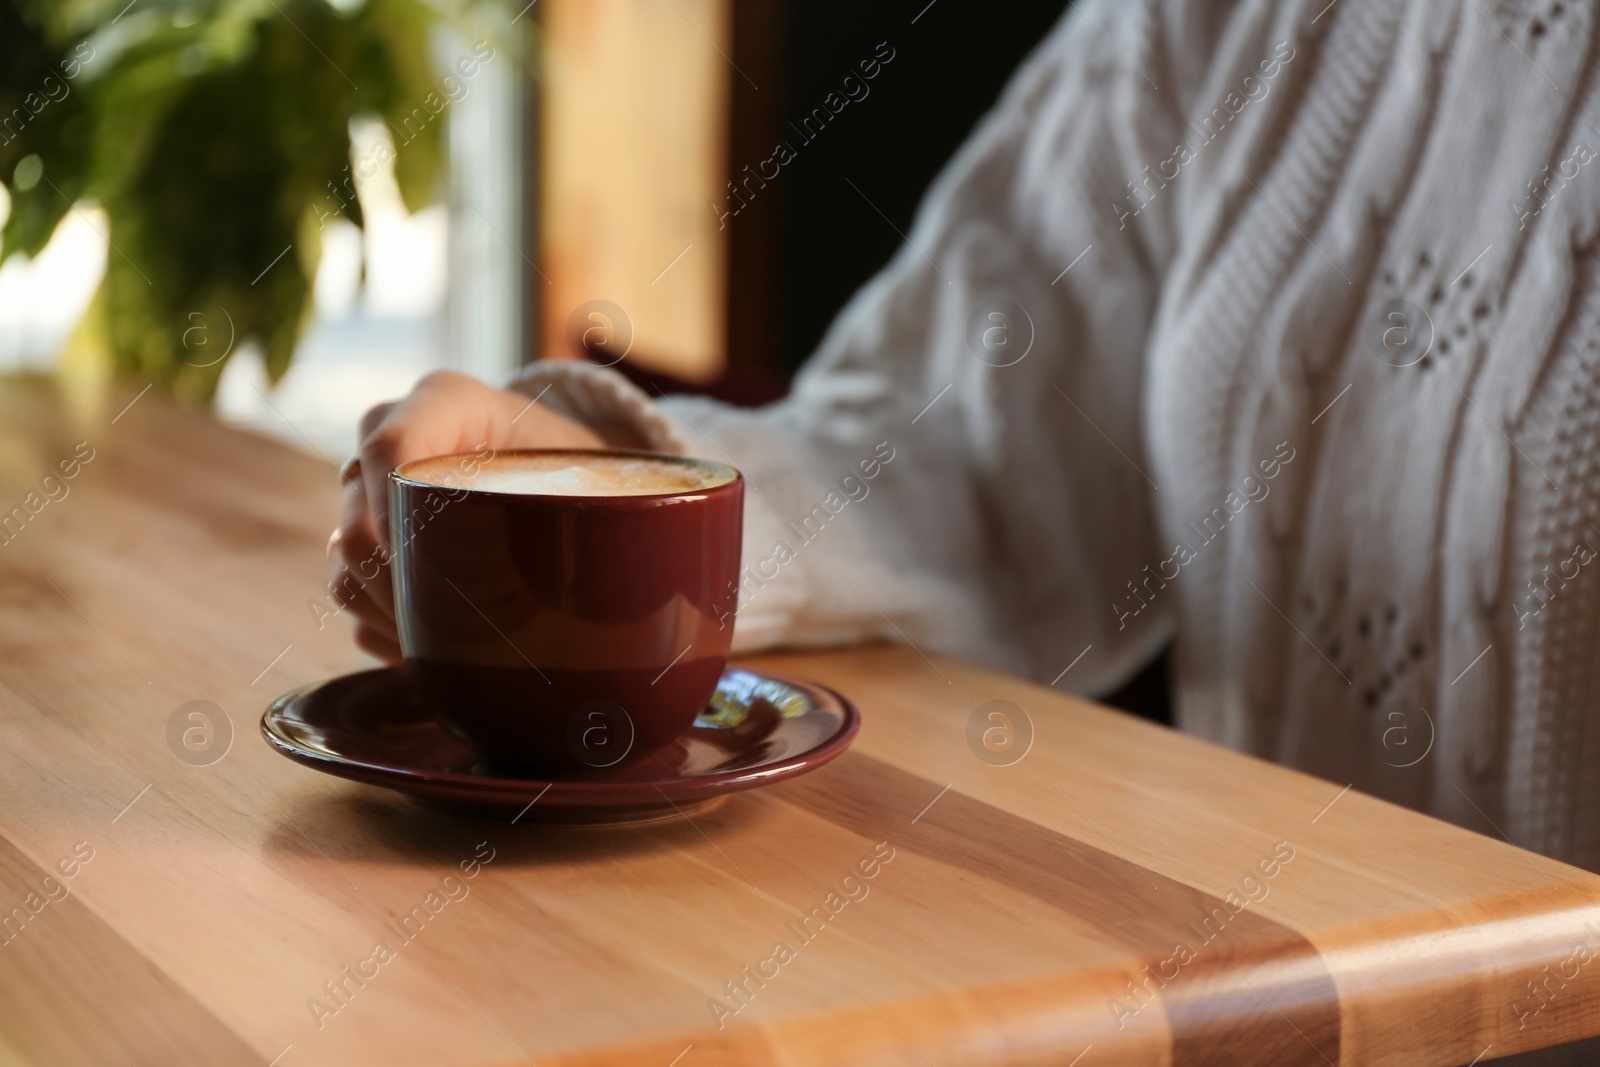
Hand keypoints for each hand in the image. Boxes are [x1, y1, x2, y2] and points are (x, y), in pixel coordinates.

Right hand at [327, 370, 607, 661]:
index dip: (400, 515)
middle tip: (455, 636)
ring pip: (347, 563)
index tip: (441, 578)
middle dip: (404, 592)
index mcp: (446, 402)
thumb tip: (610, 587)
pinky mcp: (365, 536)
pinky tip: (434, 651)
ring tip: (449, 650)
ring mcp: (369, 487)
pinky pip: (350, 593)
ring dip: (393, 618)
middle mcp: (392, 434)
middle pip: (360, 520)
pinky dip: (387, 631)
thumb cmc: (585, 468)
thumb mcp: (594, 471)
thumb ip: (594, 502)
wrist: (565, 473)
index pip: (392, 446)